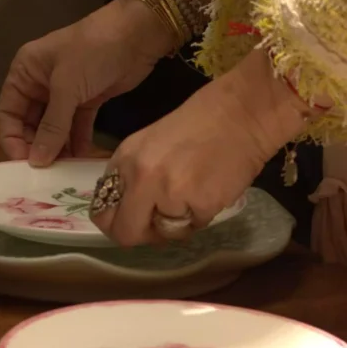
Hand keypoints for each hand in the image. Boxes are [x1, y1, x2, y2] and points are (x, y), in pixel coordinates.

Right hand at [0, 0, 174, 165]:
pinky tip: (79, 161)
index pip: (8, 112)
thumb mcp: (67, 87)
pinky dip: (77, 142)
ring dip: (57, 148)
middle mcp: (40, 83)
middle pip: (30, 124)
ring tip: (62, 172)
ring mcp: (66, 93)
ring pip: (54, 128)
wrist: (137, 35)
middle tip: (44, 174)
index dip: (12, 139)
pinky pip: (77, 127)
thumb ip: (52, 125)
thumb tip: (36, 161)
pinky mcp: (88, 100)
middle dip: (36, 147)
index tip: (22, 164)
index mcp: (25, 72)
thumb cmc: (93, 51)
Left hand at [91, 47, 308, 246]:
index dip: (120, 222)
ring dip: (180, 222)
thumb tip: (132, 210)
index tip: (137, 220)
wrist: (243, 112)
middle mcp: (140, 177)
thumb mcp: (153, 144)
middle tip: (165, 224)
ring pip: (166, 232)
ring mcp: (168, 193)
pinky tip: (213, 188)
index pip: (103, 211)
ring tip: (196, 193)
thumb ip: (136, 175)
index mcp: (125, 158)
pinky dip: (204, 214)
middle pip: (126, 233)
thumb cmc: (203, 122)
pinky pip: (195, 226)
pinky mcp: (198, 205)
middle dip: (145, 235)